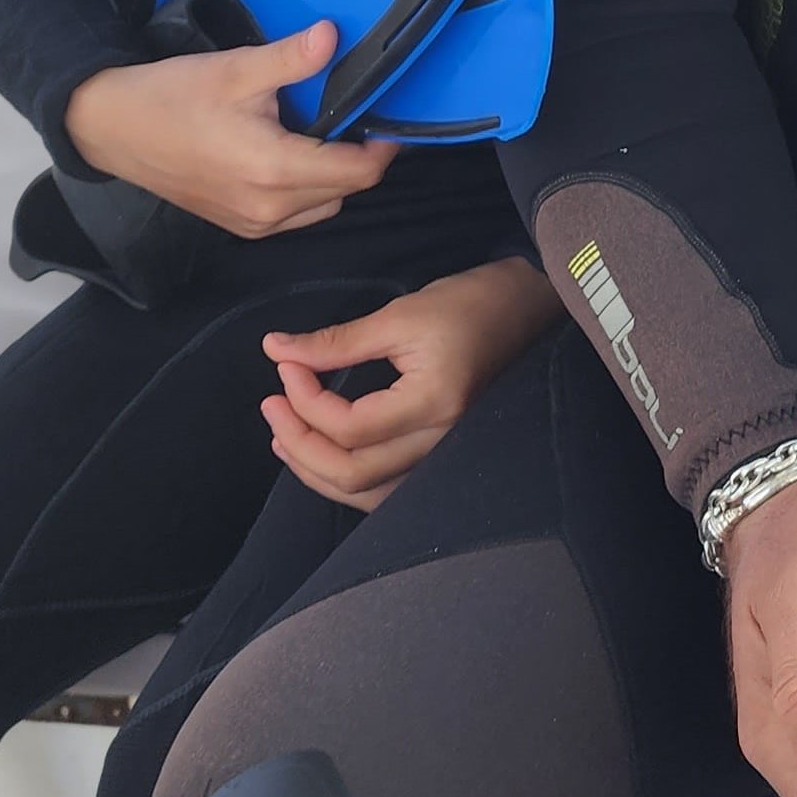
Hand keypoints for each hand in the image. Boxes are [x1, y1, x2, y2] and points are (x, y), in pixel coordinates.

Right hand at [63, 22, 396, 238]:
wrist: (111, 128)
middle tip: (357, 117)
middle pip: (346, 191)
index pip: (358, 173)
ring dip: (334, 176)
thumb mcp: (236, 69)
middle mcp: (270, 208)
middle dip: (360, 158)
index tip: (387, 119)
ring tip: (325, 134)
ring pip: (324, 206)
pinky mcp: (240, 226)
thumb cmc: (171, 97)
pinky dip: (308, 191)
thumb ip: (291, 59)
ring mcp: (254, 224)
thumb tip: (333, 35)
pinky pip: (296, 215)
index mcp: (275, 170)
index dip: (383, 148)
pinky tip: (294, 155)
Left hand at [260, 256, 562, 504]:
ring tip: (284, 436)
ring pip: (367, 493)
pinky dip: (347, 479)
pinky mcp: (440, 453)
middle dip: (299, 441)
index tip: (286, 363)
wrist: (524, 309)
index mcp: (434, 402)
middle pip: (352, 473)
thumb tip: (276, 349)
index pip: (349, 427)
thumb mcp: (399, 314)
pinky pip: (386, 489)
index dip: (304, 399)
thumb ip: (335, 341)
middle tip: (272, 403)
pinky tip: (322, 455)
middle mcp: (441, 439)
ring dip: (317, 470)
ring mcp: (443, 453)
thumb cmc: (470, 304)